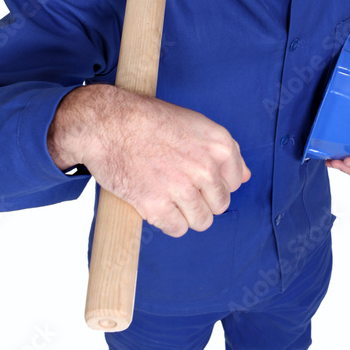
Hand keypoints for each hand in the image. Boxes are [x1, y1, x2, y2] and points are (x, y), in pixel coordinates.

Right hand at [48, 85, 250, 236]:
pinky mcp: (156, 206)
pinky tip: (155, 203)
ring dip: (186, 214)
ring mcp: (181, 188)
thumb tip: (244, 177)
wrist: (105, 123)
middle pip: (220, 205)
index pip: (235, 182)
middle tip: (177, 186)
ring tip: (167, 196)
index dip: (214, 182)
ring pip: (201, 221)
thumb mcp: (193, 123)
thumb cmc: (146, 119)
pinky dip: (167, 222)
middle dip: (202, 200)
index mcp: (219, 144)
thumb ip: (221, 151)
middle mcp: (205, 167)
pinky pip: (177, 229)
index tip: (195, 175)